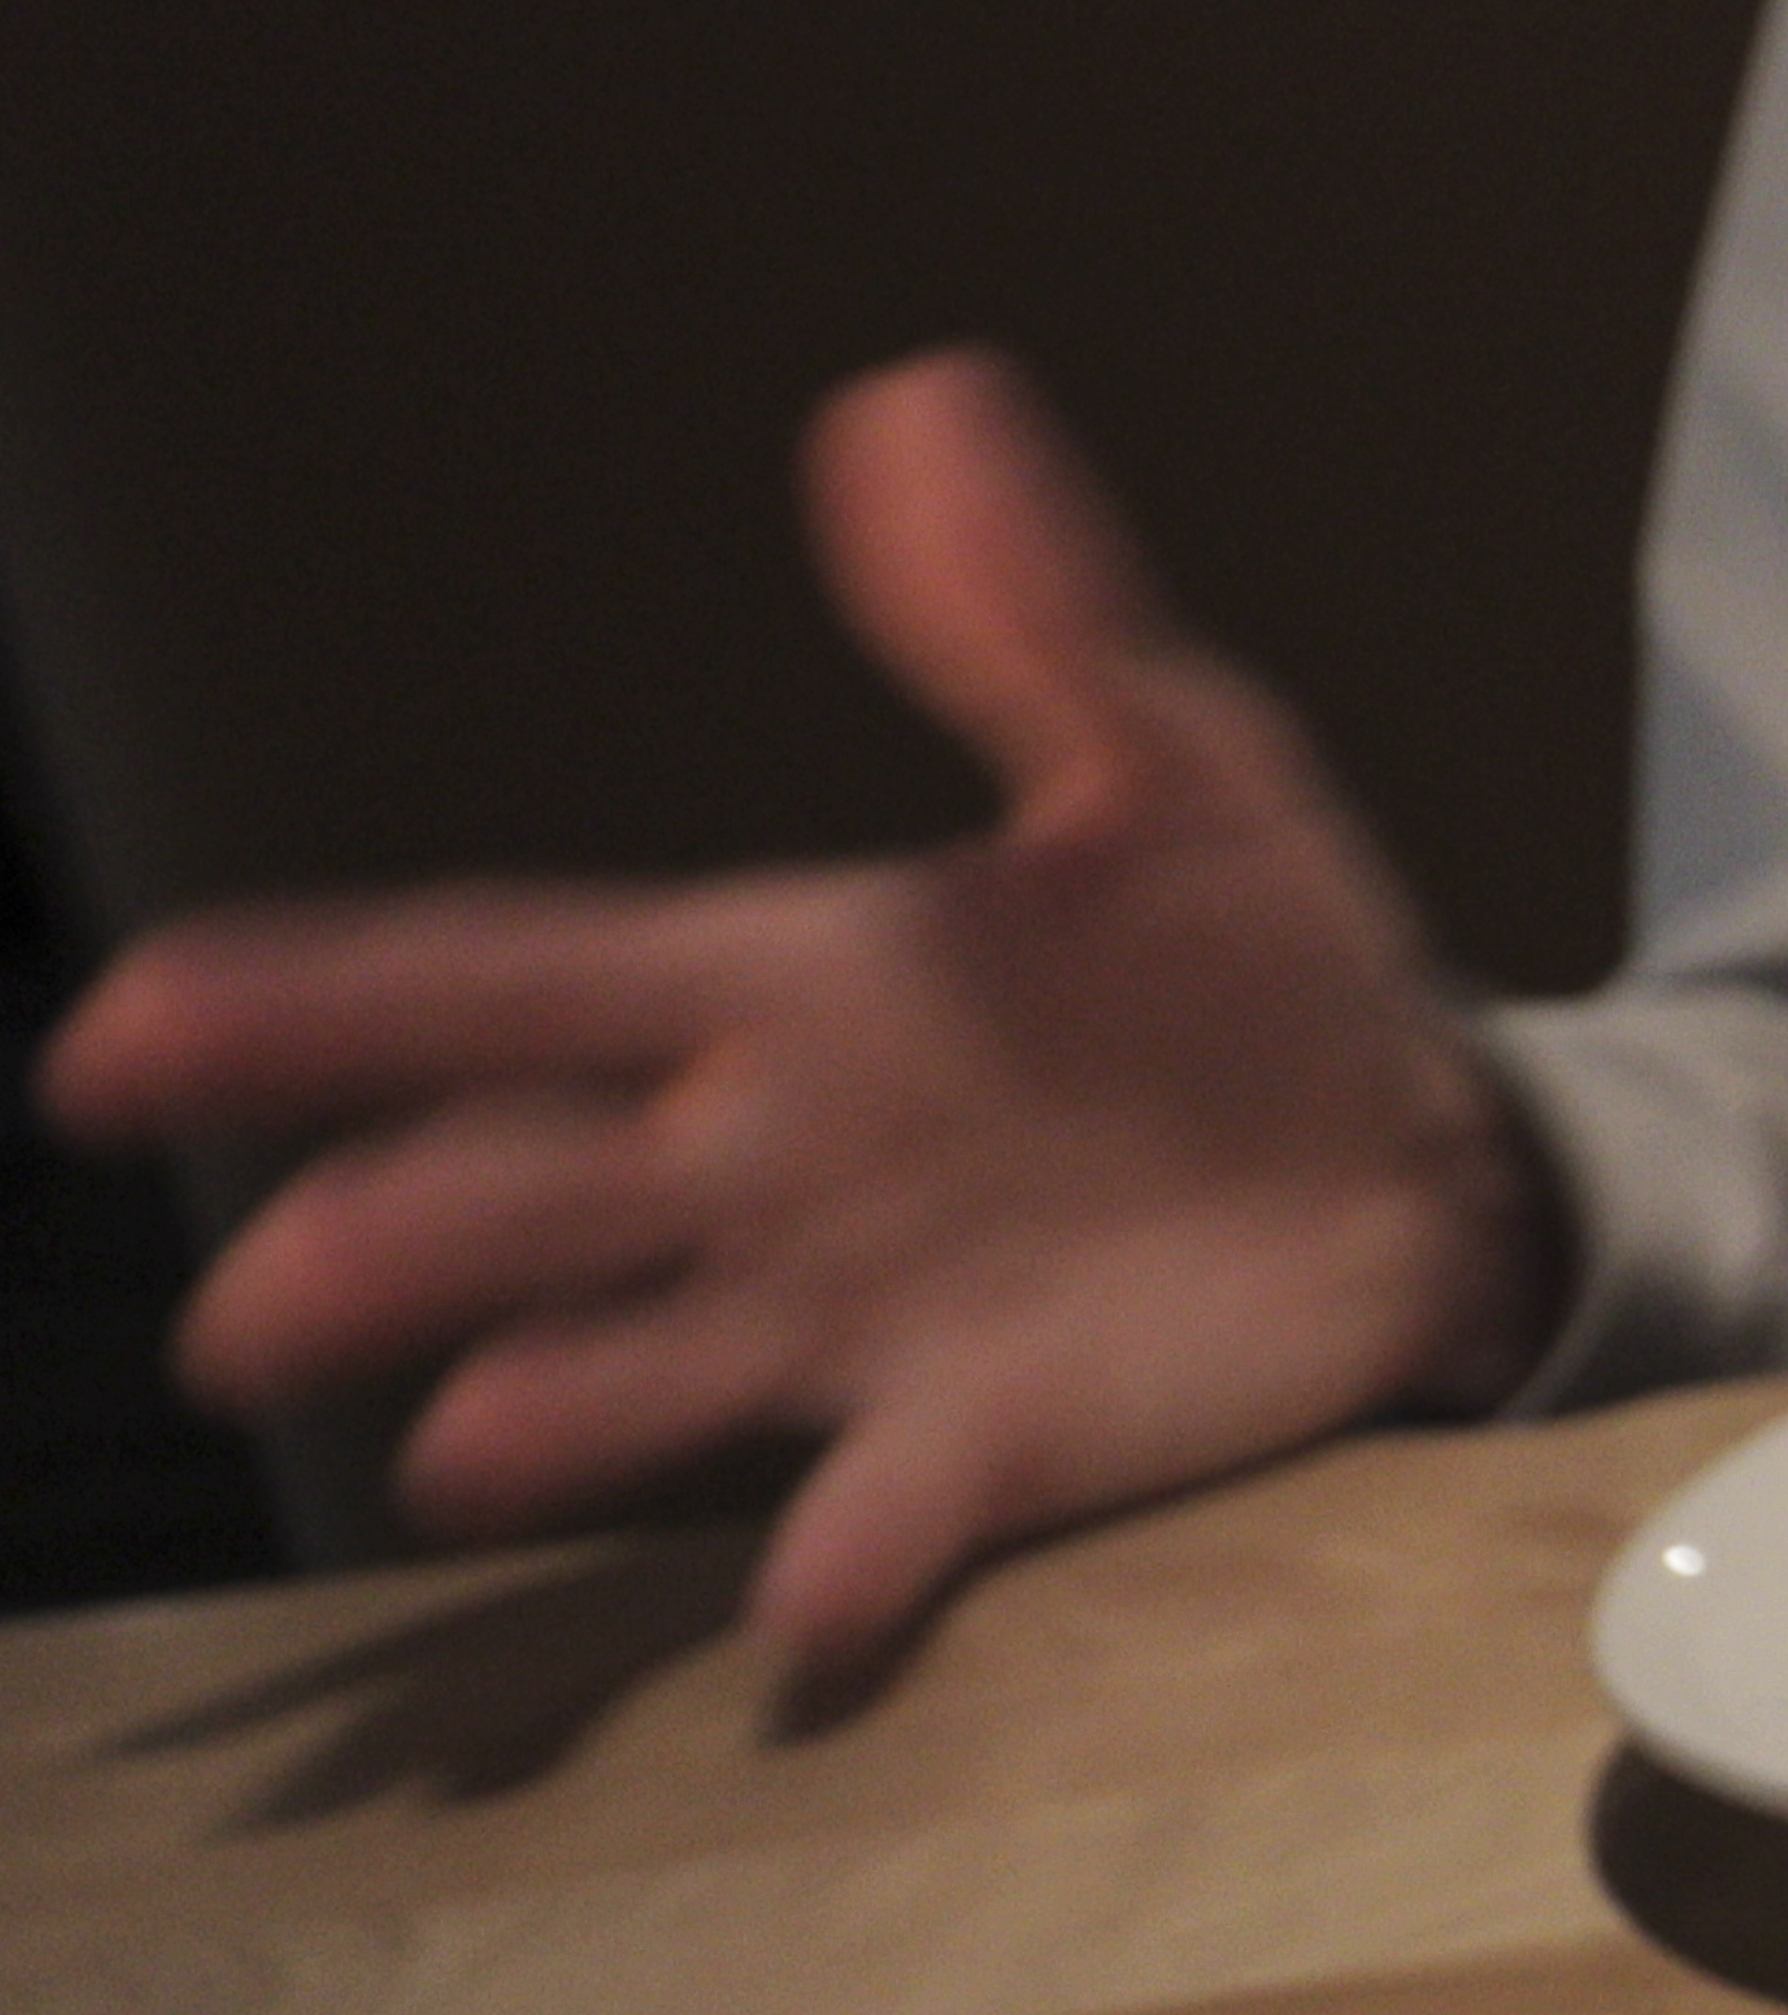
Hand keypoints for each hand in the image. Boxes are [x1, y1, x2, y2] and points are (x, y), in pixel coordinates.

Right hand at [35, 348, 1554, 1683]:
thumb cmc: (1257, 957)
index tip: (131, 1026)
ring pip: (646, 1365)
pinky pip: (892, 1512)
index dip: (313, 1003)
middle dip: (380, 1244)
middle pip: (520, 1196)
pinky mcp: (1001, 1440)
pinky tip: (802, 1606)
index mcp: (783, 985)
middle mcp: (775, 1162)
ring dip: (549, 1410)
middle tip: (249, 1306)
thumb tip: (923, 408)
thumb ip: (1033, 618)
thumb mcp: (1166, 765)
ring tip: (458, 1447)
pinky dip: (846, 1557)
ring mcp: (870, 1314)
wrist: (1429, 1145)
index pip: (504, 973)